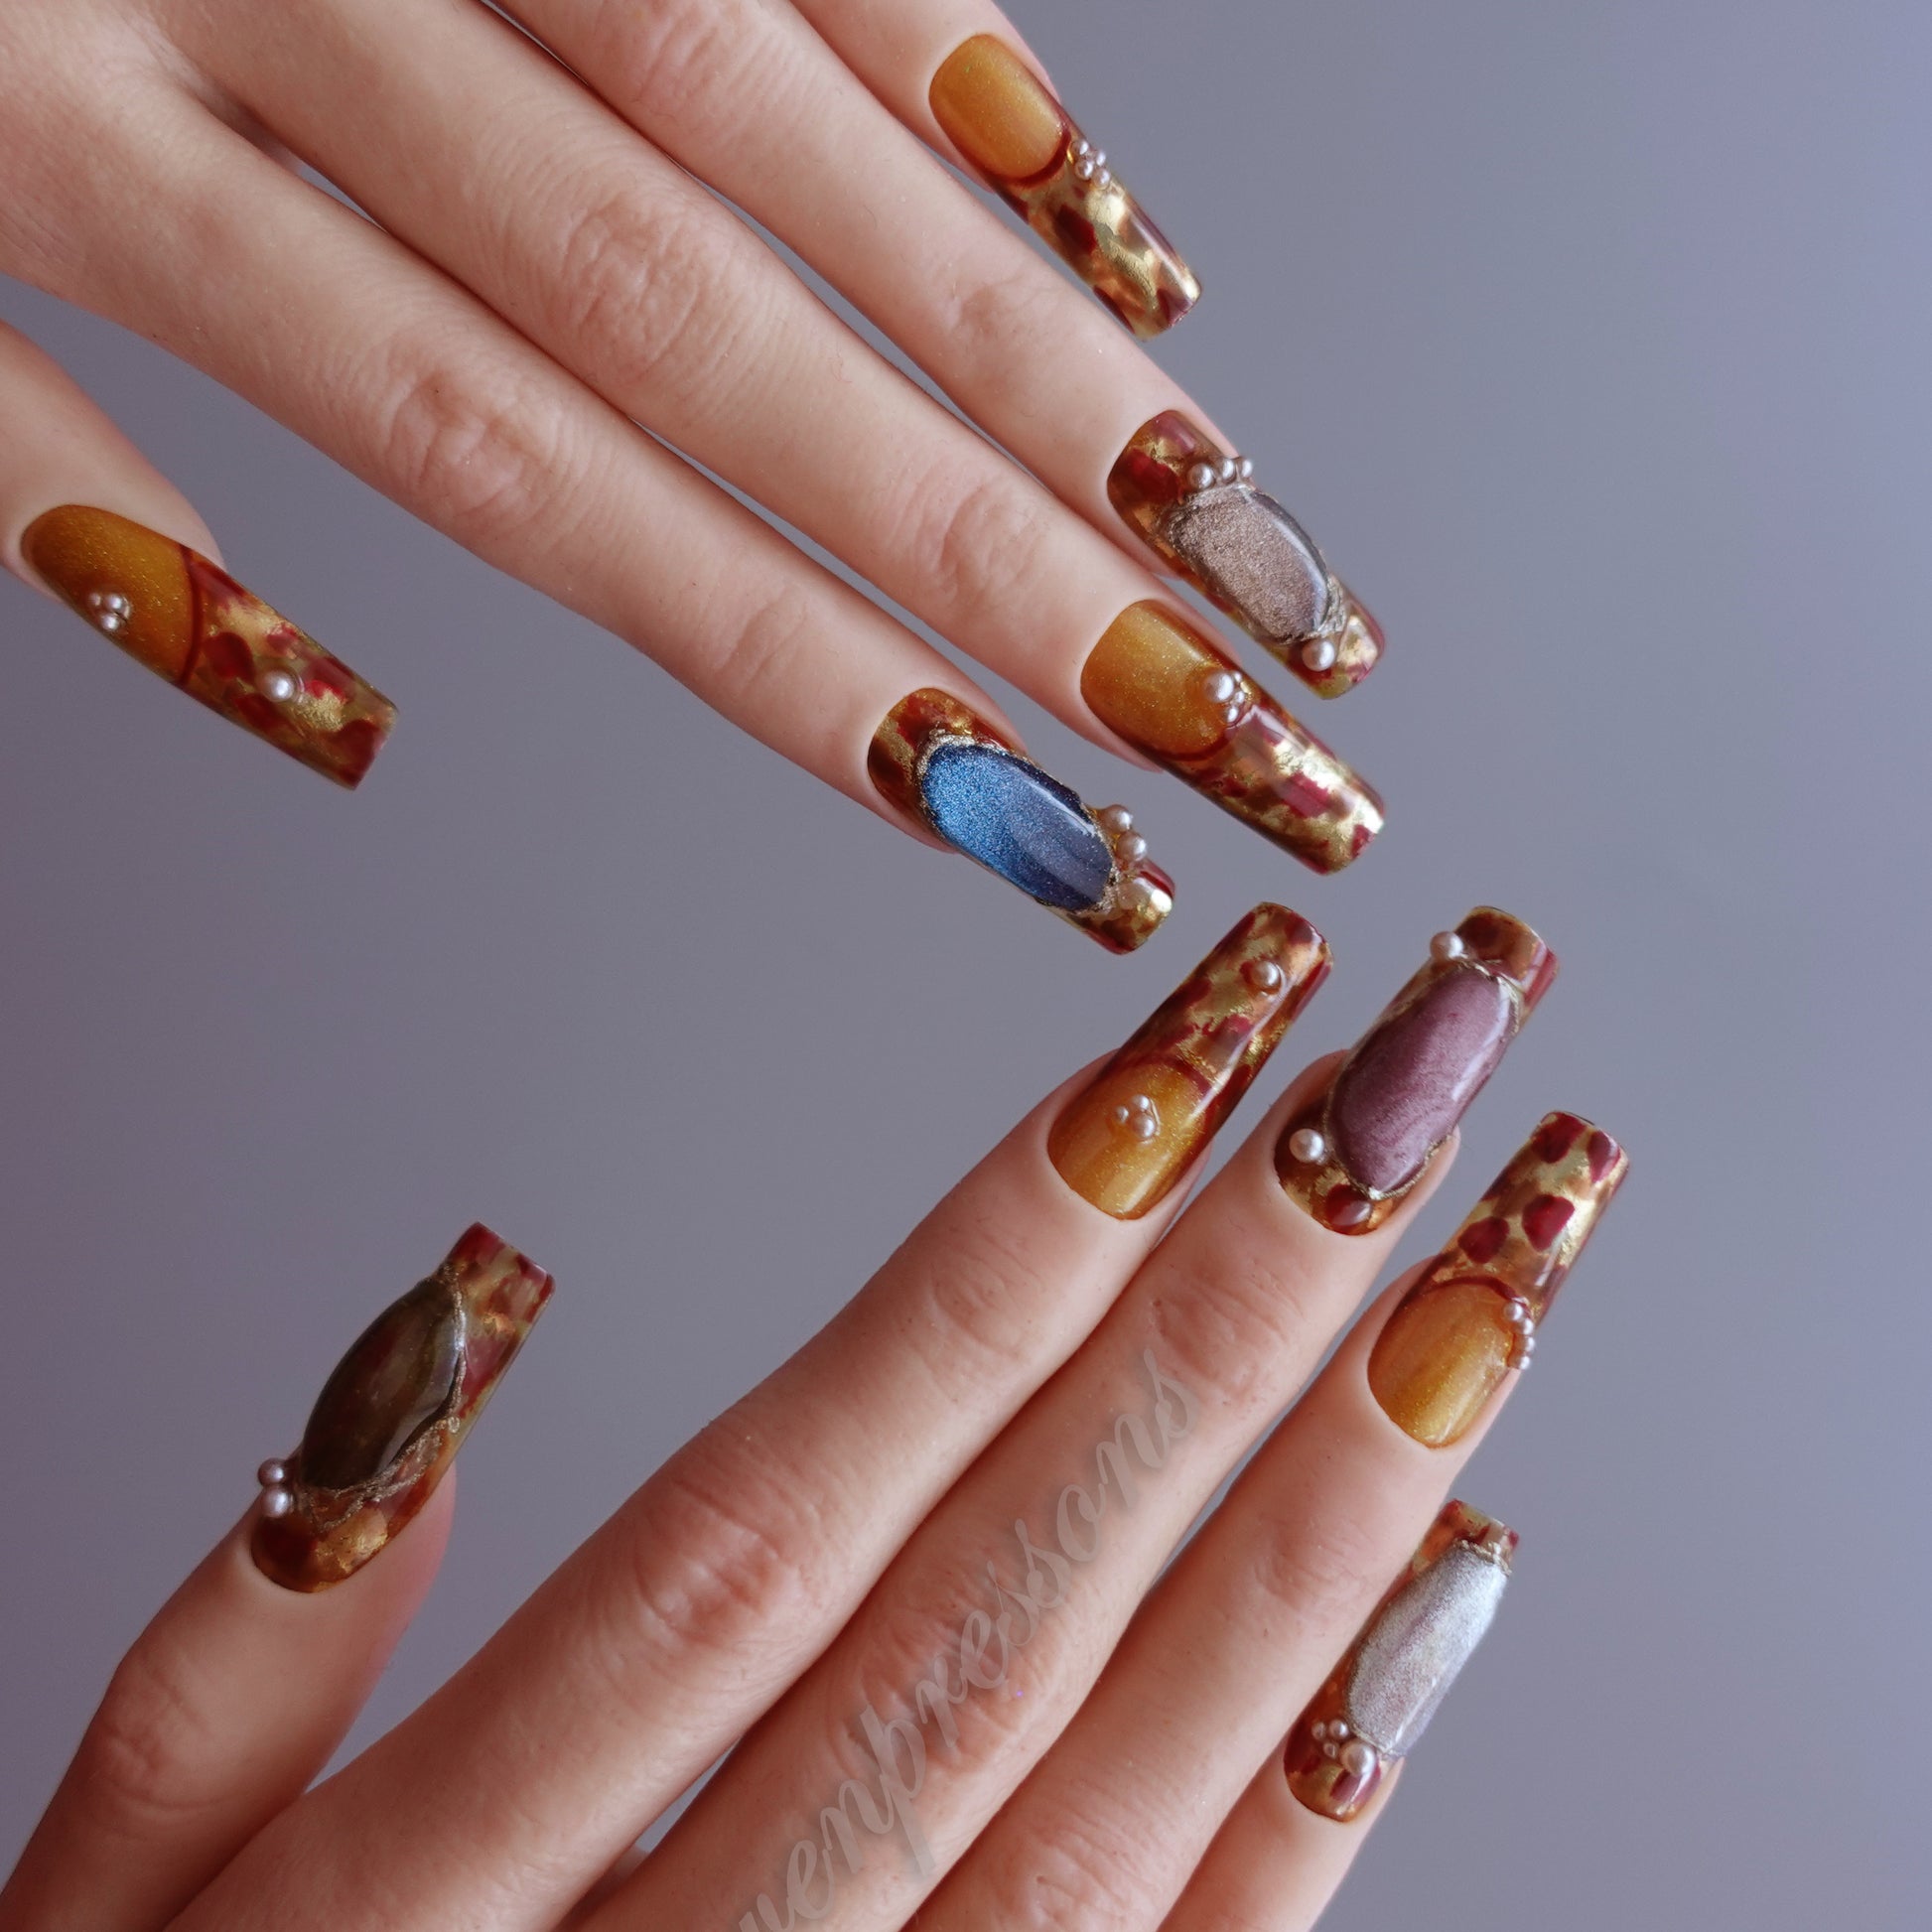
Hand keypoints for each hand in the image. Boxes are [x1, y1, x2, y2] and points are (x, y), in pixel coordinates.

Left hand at [0, 0, 1385, 948]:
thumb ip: (31, 468)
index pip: (536, 486)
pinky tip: (1109, 222)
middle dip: (990, 550)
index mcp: (81, 156)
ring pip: (766, 119)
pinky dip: (941, 47)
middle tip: (1221, 720)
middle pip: (702, 333)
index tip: (1013, 819)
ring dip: (1023, 339)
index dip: (796, 671)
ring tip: (1226, 528)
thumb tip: (309, 706)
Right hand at [0, 906, 1624, 1931]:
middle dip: (1228, 1310)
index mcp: (443, 1891)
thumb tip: (444, 1324)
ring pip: (1128, 1772)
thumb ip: (243, 1651)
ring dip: (1331, 1507)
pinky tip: (1445, 1578)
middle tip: (1404, 1074)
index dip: (997, 1263)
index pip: (780, 1506)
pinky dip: (1322, 1785)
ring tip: (1485, 1270)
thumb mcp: (105, 1910)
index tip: (1182, 1055)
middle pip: (998, 1595)